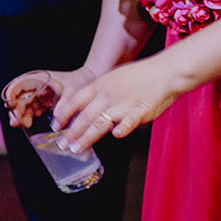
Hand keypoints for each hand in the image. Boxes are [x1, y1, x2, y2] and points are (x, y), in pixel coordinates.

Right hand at [0, 66, 94, 129]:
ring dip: (22, 114)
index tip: (11, 108)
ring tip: (24, 124)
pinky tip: (30, 123)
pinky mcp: (45, 101)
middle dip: (16, 110)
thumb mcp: (73, 92)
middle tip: (17, 122)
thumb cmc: (81, 81)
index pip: (17, 86)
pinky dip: (30, 116)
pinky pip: (33, 108)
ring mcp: (40, 93)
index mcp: (39, 78)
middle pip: (19, 97)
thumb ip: (64, 104)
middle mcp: (36, 85)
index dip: (11, 97)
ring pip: (24, 104)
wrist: (91, 82)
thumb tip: (56, 117)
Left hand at [49, 58, 179, 152]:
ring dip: (86, 137)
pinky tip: (116, 136)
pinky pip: (129, 121)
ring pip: (100, 123)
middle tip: (62, 144)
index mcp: (99, 85)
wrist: (165, 72)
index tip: (55, 125)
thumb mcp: (111, 78)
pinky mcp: (141, 111)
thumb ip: (98, 94)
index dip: (63, 114)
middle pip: (84, 116)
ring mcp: (123, 103)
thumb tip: (85, 109)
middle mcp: (107, 95)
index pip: (75, 101)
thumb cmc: (139, 76)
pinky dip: (122, 129)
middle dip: (71, 132)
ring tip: (77, 148)